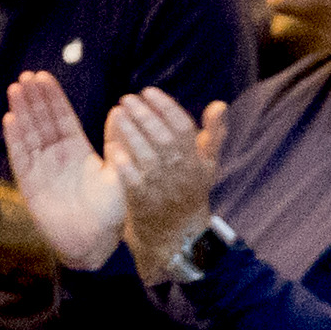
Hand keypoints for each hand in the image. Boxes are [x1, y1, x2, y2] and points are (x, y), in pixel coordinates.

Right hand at [0, 70, 132, 269]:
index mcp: (78, 151)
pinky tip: (9, 118)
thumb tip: (118, 112)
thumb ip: (118, 145)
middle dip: (34, 98)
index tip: (44, 77)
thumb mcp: (120, 174)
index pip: (62, 117)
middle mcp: (57, 156)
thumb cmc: (111, 212)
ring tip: (15, 88)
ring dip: (21, 111)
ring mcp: (41, 169)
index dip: (52, 98)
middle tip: (26, 75)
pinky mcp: (29, 185)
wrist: (94, 243)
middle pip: (41, 121)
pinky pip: (20, 157)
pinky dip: (14, 139)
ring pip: (28, 134)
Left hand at [103, 88, 227, 278]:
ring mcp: (163, 190)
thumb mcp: (207, 166)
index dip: (166, 107)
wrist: (177, 238)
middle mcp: (183, 175)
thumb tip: (219, 104)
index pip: (184, 128)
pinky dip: (124, 163)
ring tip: (118, 113)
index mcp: (198, 162)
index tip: (148, 91)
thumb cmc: (190, 194)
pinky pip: (133, 181)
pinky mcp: (144, 204)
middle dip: (145, 116)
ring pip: (148, 157)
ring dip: (132, 133)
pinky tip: (111, 146)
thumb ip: (213, 135)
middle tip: (127, 98)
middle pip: (164, 139)